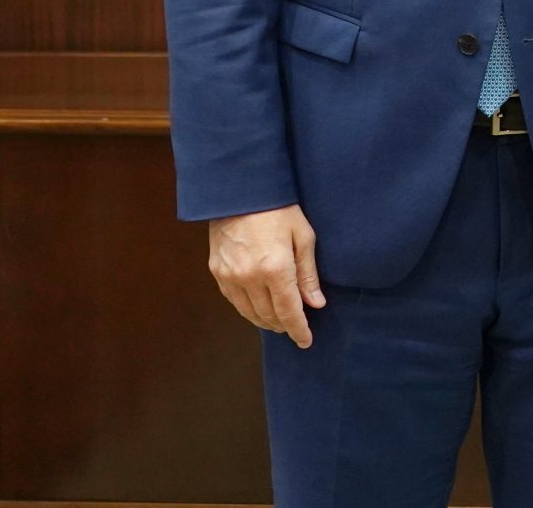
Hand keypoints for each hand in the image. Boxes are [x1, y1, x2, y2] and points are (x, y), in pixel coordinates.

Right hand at [207, 204, 324, 347]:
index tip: (306, 341)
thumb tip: (315, 304)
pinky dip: (248, 309)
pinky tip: (258, 307)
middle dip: (284, 325)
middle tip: (295, 327)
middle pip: (269, 315)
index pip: (289, 312)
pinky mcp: (217, 272)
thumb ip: (308, 274)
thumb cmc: (278, 209)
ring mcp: (230, 276)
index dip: (298, 330)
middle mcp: (250, 277)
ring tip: (279, 321)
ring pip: (249, 312)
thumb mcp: (303, 236)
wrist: (240, 191)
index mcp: (275, 269)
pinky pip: (234, 301)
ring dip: (265, 320)